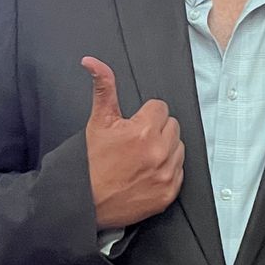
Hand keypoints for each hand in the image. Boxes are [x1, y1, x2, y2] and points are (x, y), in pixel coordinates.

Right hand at [80, 58, 183, 228]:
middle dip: (156, 130)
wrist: (84, 202)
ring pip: (178, 148)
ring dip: (164, 149)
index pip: (160, 108)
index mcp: (144, 131)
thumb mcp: (98, 121)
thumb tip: (93, 62)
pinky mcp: (169, 193)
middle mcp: (159, 152)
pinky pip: (179, 171)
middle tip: (135, 143)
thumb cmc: (91, 163)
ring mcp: (166, 174)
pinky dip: (167, 171)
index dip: (144, 116)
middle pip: (172, 126)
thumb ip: (103, 87)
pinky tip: (147, 172)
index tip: (133, 127)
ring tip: (141, 158)